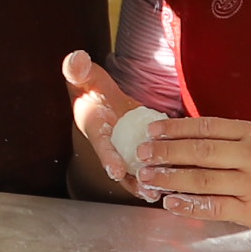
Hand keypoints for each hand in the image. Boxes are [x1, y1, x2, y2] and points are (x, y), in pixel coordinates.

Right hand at [61, 52, 153, 194]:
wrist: (97, 97)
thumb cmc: (89, 86)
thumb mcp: (82, 75)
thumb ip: (77, 68)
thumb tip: (77, 58)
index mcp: (95, 126)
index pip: (101, 143)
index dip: (108, 157)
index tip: (116, 171)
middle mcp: (109, 143)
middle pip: (121, 166)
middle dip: (133, 180)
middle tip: (148, 191)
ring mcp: (124, 148)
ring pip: (136, 170)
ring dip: (148, 182)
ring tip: (161, 193)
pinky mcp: (139, 149)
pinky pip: (148, 164)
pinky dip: (159, 173)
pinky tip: (174, 183)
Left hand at [129, 114, 250, 229]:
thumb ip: (226, 137)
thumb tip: (178, 137)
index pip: (206, 127)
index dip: (175, 128)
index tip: (152, 131)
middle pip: (200, 152)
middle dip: (166, 152)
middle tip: (142, 154)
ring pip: (202, 180)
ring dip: (170, 178)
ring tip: (147, 178)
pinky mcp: (250, 211)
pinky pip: (213, 207)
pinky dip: (188, 205)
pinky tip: (169, 203)